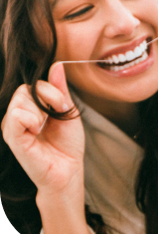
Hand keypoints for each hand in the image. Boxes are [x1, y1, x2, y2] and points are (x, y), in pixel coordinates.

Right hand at [1, 62, 84, 195]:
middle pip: (24, 90)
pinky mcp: (13, 139)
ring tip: (45, 127)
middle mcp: (17, 116)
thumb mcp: (67, 111)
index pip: (32, 85)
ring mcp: (12, 128)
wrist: (69, 169)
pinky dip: (31, 118)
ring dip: (41, 111)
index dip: (51, 91)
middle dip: (47, 99)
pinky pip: (15, 116)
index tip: (63, 107)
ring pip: (19, 100)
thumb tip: (56, 65)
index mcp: (30, 109)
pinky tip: (37, 129)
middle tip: (55, 117)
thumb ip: (59, 89)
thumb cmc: (68, 143)